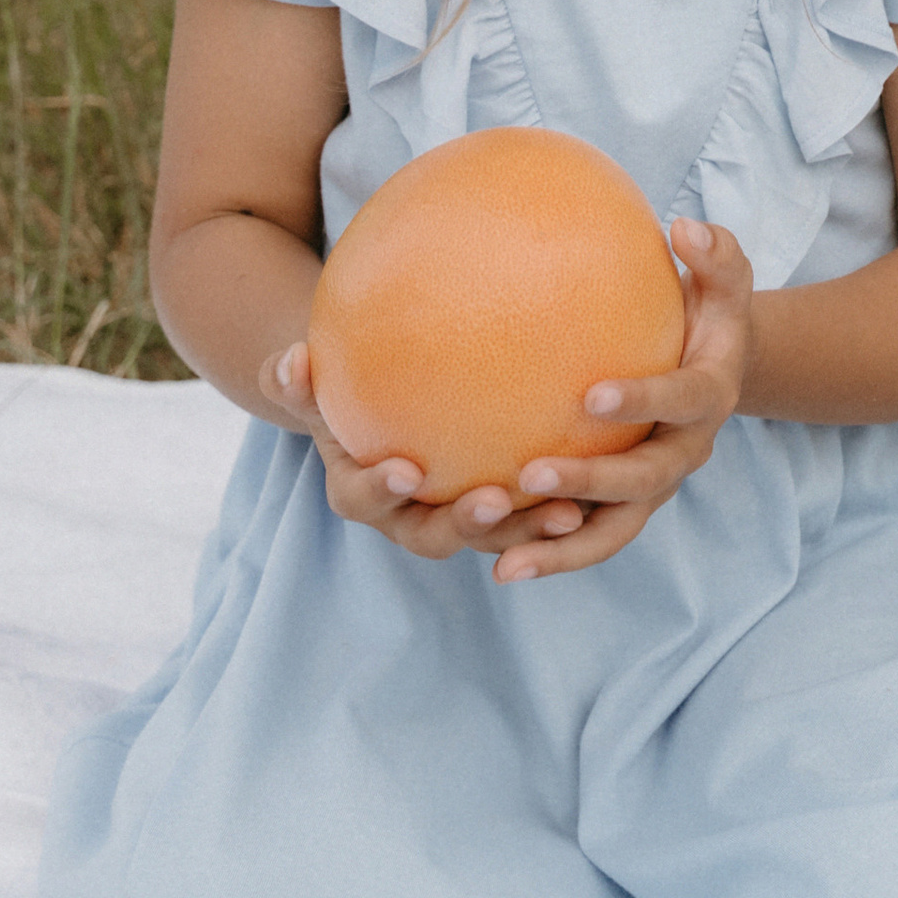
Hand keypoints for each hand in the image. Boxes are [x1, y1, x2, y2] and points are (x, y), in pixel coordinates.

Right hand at [259, 339, 594, 569]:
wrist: (383, 406)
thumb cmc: (344, 384)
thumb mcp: (315, 379)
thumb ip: (298, 377)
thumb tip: (291, 360)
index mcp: (362, 488)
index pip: (364, 497)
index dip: (382, 490)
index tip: (407, 469)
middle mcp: (411, 516)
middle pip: (435, 535)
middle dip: (465, 526)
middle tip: (494, 501)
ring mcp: (461, 517)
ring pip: (497, 537)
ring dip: (529, 529)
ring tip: (569, 513)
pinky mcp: (507, 510)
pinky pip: (535, 515)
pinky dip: (564, 508)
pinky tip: (606, 481)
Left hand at [487, 218, 754, 583]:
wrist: (713, 370)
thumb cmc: (707, 316)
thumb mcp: (723, 282)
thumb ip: (716, 255)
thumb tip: (685, 228)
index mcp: (709, 397)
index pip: (680, 400)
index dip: (642, 401)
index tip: (591, 395)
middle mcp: (685, 453)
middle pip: (643, 481)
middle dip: (591, 481)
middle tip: (532, 473)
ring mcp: (654, 488)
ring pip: (613, 530)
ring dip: (562, 550)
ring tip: (506, 563)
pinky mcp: (625, 508)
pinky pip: (588, 539)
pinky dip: (550, 557)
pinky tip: (498, 565)